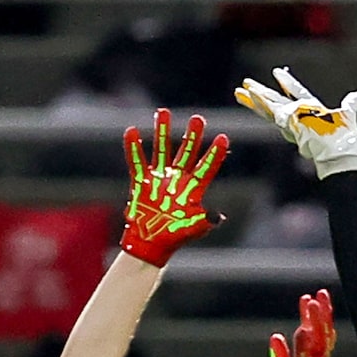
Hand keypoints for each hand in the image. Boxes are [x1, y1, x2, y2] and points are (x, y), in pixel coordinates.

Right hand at [120, 110, 228, 266]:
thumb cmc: (174, 237)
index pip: (206, 167)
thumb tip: (218, 217)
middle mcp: (177, 179)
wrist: (150, 244)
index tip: (223, 138)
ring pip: (162, 149)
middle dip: (192, 136)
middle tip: (198, 118)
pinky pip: (136, 161)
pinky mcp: (141, 181)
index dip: (215, 154)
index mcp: (192, 189)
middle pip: (187, 152)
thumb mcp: (193, 229)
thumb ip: (204, 221)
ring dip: (162, 132)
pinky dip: (134, 148)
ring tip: (163, 112)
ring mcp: (159, 178)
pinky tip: (132, 131)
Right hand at [236, 68, 356, 179]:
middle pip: (276, 101)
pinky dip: (261, 104)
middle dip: (261, 93)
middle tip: (245, 84)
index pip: (297, 94)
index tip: (278, 72)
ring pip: (270, 108)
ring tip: (239, 90)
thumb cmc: (346, 141)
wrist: (340, 156)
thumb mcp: (351, 116)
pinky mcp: (289, 125)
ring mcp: (293, 122)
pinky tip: (250, 95)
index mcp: (312, 112)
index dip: (288, 83)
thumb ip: (351, 104)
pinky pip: (272, 114)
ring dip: (255, 98)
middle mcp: (299, 117)